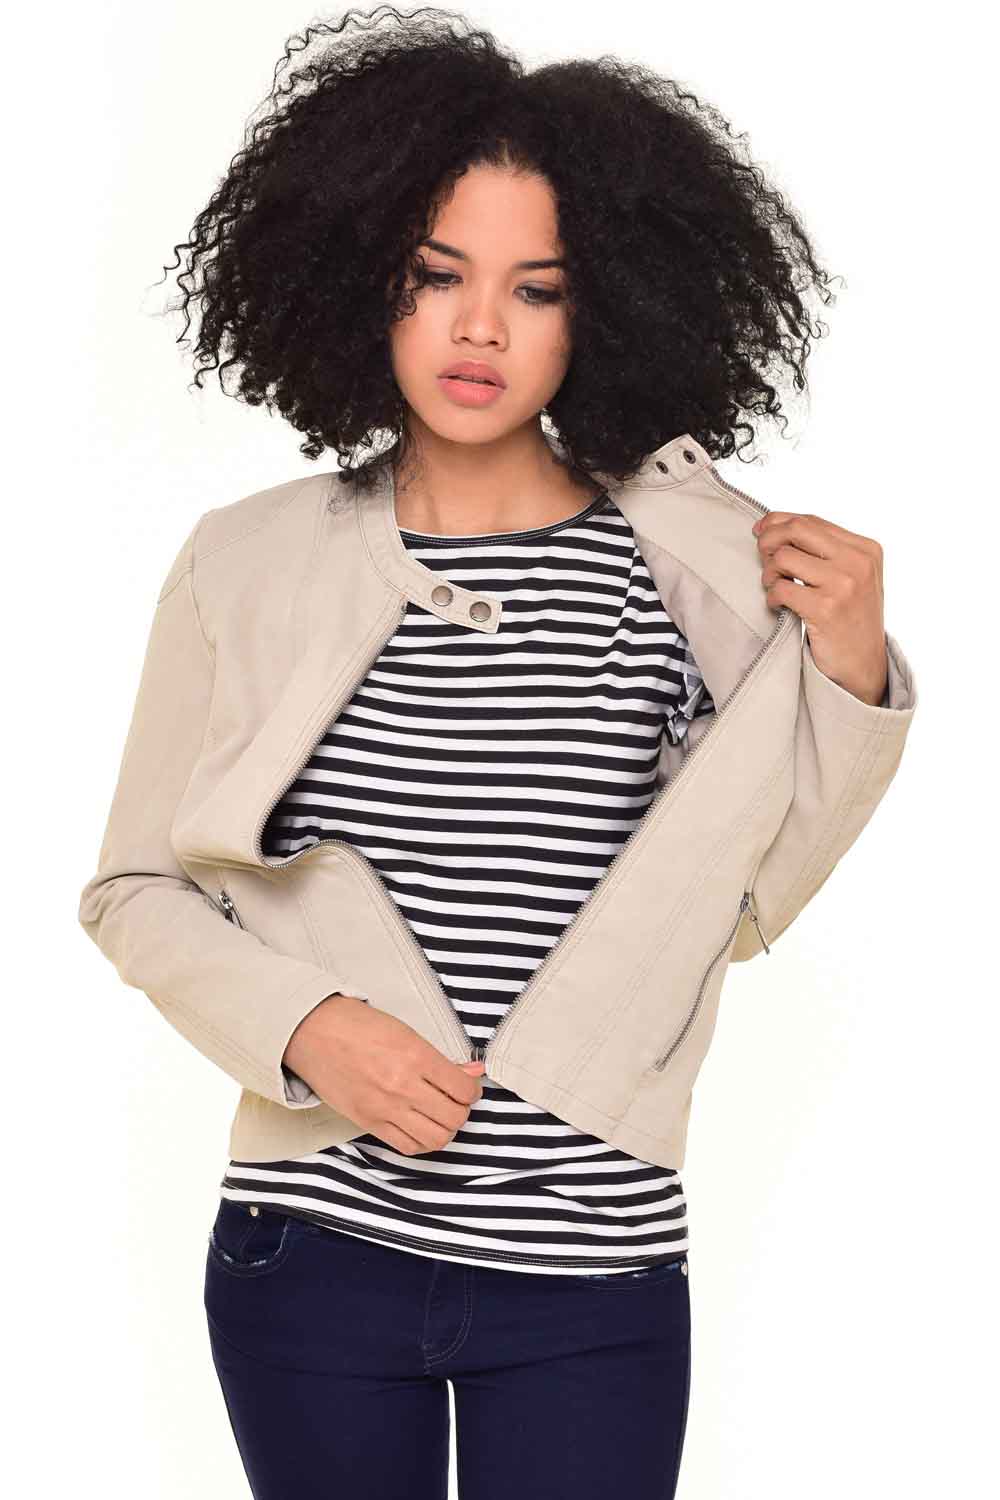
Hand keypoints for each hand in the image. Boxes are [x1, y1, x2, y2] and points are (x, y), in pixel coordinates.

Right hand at [282, 993, 486, 1155]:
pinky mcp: (369, 1123)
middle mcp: (403, 1086)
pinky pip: (407, 1146)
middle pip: (455, 1117)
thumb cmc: (357, 1026)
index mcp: (416, 1056)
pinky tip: (420, 1126)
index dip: (473, 1090)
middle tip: (456, 1100)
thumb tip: (471, 1070)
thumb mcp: (405, 1031)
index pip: (464, 1089)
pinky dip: (421, 1141)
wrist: (314, 1033)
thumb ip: (440, 1057)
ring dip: (445, 1128)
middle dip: (462, 1110)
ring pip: (436, 1138)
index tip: (468, 1086)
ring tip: (439, 1114)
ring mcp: (385, 1108)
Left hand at [752, 511, 888, 705]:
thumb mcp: (852, 578)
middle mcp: (857, 562)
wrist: (865, 666)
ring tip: (774, 587)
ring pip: (784, 557)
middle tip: (761, 557)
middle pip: (796, 529)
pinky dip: (772, 596)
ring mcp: (843, 585)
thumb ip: (824, 551)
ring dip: (769, 573)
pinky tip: (778, 605)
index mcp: (865, 549)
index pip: (811, 520)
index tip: (760, 531)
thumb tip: (774, 526)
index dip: (778, 522)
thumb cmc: (851, 621)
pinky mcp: (825, 609)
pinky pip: (781, 588)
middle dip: (768, 539)